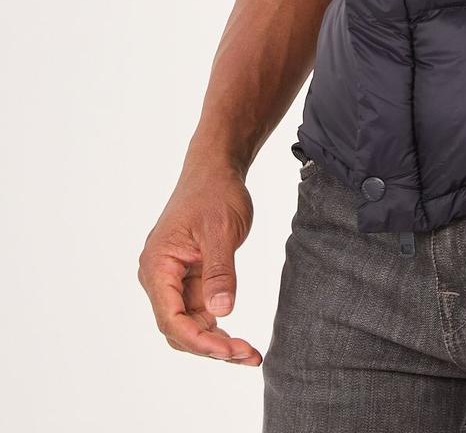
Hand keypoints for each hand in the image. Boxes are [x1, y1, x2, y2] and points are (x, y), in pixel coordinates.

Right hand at [138, 159, 261, 366]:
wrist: (216, 168)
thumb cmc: (215, 192)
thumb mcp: (221, 230)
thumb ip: (220, 271)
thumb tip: (221, 314)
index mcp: (158, 266)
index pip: (171, 318)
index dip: (199, 341)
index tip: (229, 351)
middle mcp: (159, 278)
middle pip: (178, 329)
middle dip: (211, 347)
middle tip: (248, 355)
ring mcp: (173, 280)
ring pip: (190, 326)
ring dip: (217, 342)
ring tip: (250, 354)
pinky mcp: (189, 280)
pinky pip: (199, 313)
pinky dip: (218, 328)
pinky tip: (240, 341)